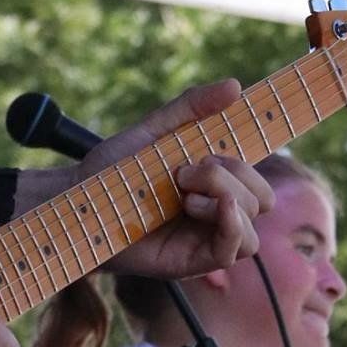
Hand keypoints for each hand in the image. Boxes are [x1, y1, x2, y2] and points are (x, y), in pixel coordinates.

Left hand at [83, 80, 273, 288]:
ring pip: (253, 222)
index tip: (267, 125)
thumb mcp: (153, 130)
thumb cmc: (113, 170)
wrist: (79, 203)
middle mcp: (215, 210)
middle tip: (187, 170)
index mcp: (212, 181)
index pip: (257, 171)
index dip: (263, 155)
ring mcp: (206, 237)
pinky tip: (202, 206)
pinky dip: (231, 224)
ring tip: (184, 192)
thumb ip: (192, 107)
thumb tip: (236, 85)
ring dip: (228, 198)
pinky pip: (236, 249)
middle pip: (261, 196)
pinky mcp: (194, 261)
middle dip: (234, 175)